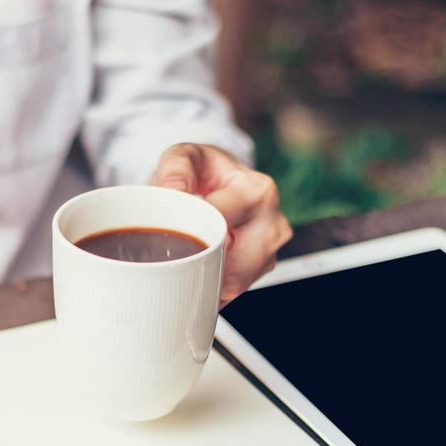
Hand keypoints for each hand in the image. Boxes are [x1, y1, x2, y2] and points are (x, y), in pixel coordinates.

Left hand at [150, 143, 292, 303]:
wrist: (222, 183)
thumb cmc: (204, 171)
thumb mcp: (185, 156)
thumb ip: (175, 167)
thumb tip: (174, 189)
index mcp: (258, 191)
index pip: (221, 224)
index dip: (192, 232)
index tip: (173, 232)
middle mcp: (273, 222)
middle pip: (230, 262)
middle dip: (199, 261)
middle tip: (174, 252)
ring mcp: (271, 250)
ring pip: (233, 282)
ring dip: (205, 277)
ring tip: (187, 257)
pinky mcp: (264, 268)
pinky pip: (234, 289)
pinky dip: (212, 284)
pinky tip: (201, 268)